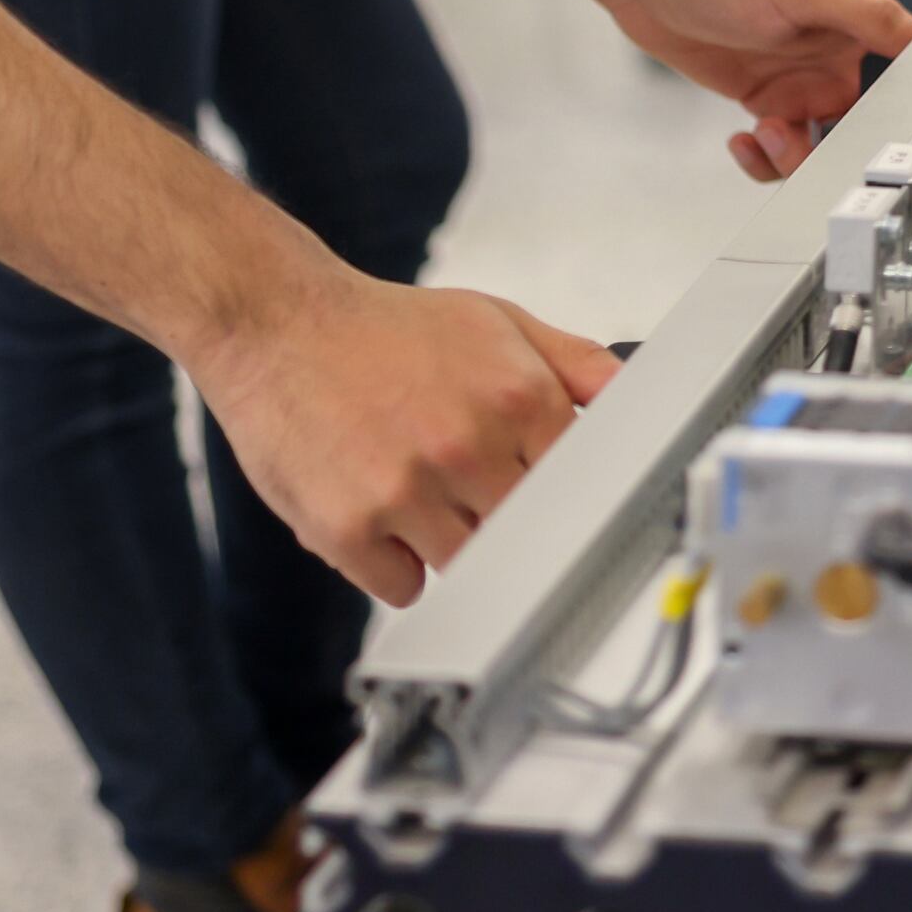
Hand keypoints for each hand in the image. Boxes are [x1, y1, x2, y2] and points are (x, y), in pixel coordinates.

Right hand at [194, 269, 622, 607]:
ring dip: (446, 544)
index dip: (563, 499)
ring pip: (464, 567)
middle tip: (468, 488)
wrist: (277, 323)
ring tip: (415, 486)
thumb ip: (575, 364)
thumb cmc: (386, 329)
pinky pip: (402, 589)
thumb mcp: (496, 322)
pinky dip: (394, 566)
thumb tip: (634, 400)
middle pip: (524, 536)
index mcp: (517, 398)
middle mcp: (467, 447)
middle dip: (501, 519)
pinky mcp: (347, 529)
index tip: (552, 505)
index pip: (580, 489)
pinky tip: (380, 515)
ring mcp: (406, 493)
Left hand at [598, 0, 911, 179]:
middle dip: (839, 150)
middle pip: (863, 126)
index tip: (893, 140)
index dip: (906, 110)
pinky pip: (779, 150)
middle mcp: (833, 58)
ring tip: (766, 134)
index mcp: (855, 26)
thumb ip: (865, 13)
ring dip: (795, 157)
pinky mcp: (764, 102)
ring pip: (820, 147)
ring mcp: (798, 83)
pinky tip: (743, 139)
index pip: (904, 73)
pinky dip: (763, 160)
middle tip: (806, 142)